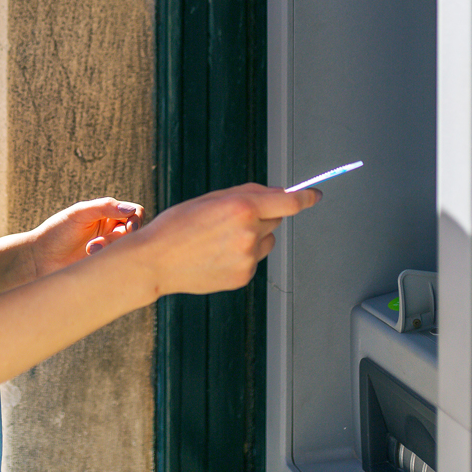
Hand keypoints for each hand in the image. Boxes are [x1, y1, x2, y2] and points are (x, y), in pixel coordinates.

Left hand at [28, 197, 143, 279]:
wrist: (39, 259)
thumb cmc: (57, 232)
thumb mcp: (79, 214)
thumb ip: (105, 207)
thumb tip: (130, 209)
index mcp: (107, 214)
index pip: (135, 212)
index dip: (136, 219)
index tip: (129, 227)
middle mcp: (112, 231)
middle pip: (134, 232)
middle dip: (120, 237)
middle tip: (98, 243)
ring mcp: (109, 250)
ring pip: (127, 248)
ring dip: (111, 248)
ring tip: (89, 250)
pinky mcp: (105, 266)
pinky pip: (120, 265)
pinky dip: (111, 261)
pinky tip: (91, 259)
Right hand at [136, 183, 318, 296]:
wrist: (156, 261)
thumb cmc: (177, 226)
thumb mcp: (210, 198)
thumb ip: (247, 194)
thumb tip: (278, 195)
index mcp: (242, 207)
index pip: (289, 203)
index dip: (306, 197)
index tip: (314, 195)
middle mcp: (250, 233)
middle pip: (276, 219)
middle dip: (263, 215)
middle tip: (231, 218)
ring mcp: (248, 258)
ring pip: (266, 241)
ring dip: (254, 236)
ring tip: (219, 239)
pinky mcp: (244, 276)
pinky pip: (254, 259)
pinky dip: (243, 255)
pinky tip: (217, 255)